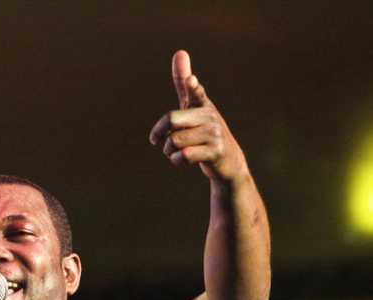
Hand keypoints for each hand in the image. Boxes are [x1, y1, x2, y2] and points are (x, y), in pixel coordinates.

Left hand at [149, 50, 248, 182]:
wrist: (228, 161)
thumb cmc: (204, 130)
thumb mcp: (194, 106)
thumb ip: (184, 83)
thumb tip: (180, 51)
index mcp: (202, 104)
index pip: (195, 93)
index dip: (192, 87)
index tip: (191, 81)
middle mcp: (210, 116)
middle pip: (170, 121)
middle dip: (159, 133)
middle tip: (157, 140)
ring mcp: (214, 134)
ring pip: (173, 141)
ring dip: (168, 150)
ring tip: (176, 151)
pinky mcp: (215, 152)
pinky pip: (183, 156)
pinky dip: (176, 160)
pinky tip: (182, 159)